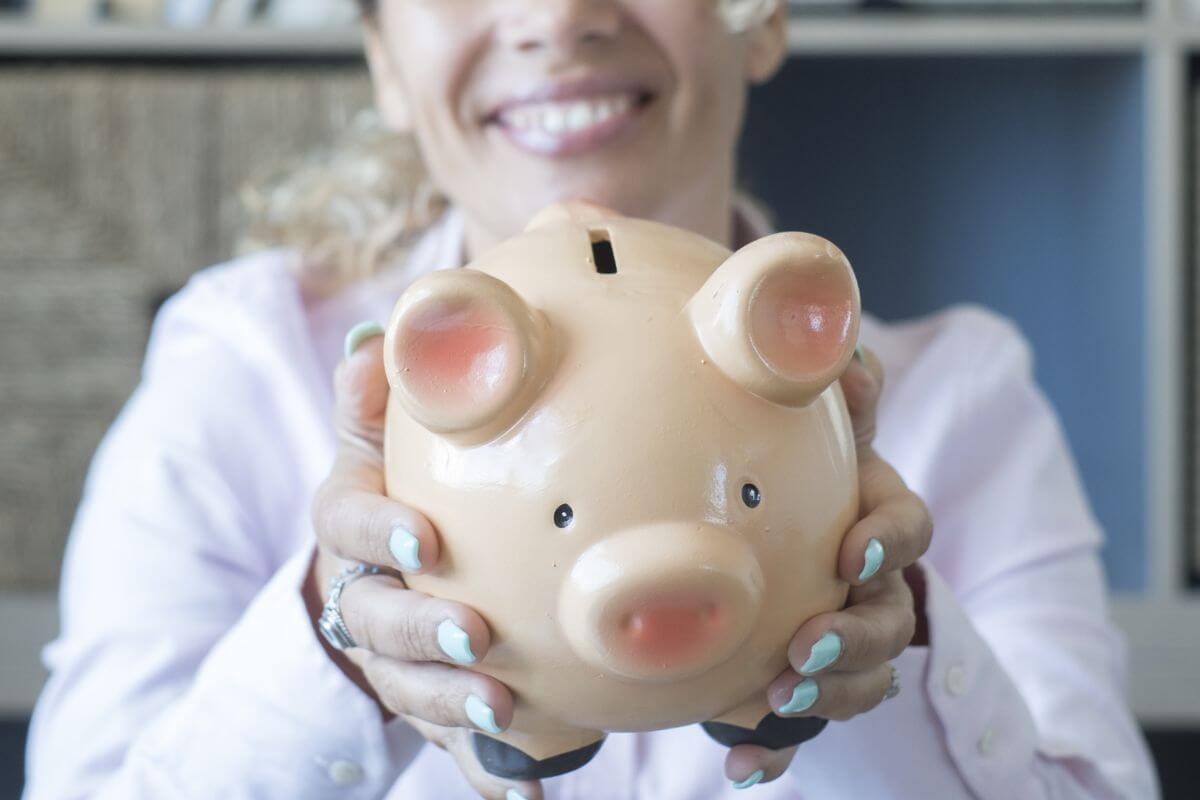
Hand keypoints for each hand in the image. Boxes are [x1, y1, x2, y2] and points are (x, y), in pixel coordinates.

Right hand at [302, 324, 543, 799]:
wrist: (379, 568)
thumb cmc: (395, 487)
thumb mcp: (377, 436)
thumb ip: (375, 395)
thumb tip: (374, 344)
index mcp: (349, 524)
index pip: (349, 524)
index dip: (380, 533)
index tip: (424, 539)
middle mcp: (359, 595)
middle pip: (375, 619)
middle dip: (422, 631)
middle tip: (476, 635)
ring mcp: (387, 656)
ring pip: (407, 684)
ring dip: (450, 702)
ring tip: (501, 713)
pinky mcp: (422, 700)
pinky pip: (446, 742)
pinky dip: (484, 771)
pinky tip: (528, 790)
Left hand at [723, 346, 934, 788]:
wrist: (772, 540)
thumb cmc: (798, 479)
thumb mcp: (818, 436)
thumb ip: (838, 400)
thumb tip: (846, 352)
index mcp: (876, 523)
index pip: (908, 531)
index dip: (889, 543)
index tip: (850, 551)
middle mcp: (872, 589)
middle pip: (889, 621)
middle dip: (854, 639)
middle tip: (805, 648)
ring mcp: (844, 643)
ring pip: (859, 682)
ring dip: (824, 698)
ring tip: (772, 703)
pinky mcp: (805, 686)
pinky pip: (800, 732)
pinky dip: (775, 753)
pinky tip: (740, 767)